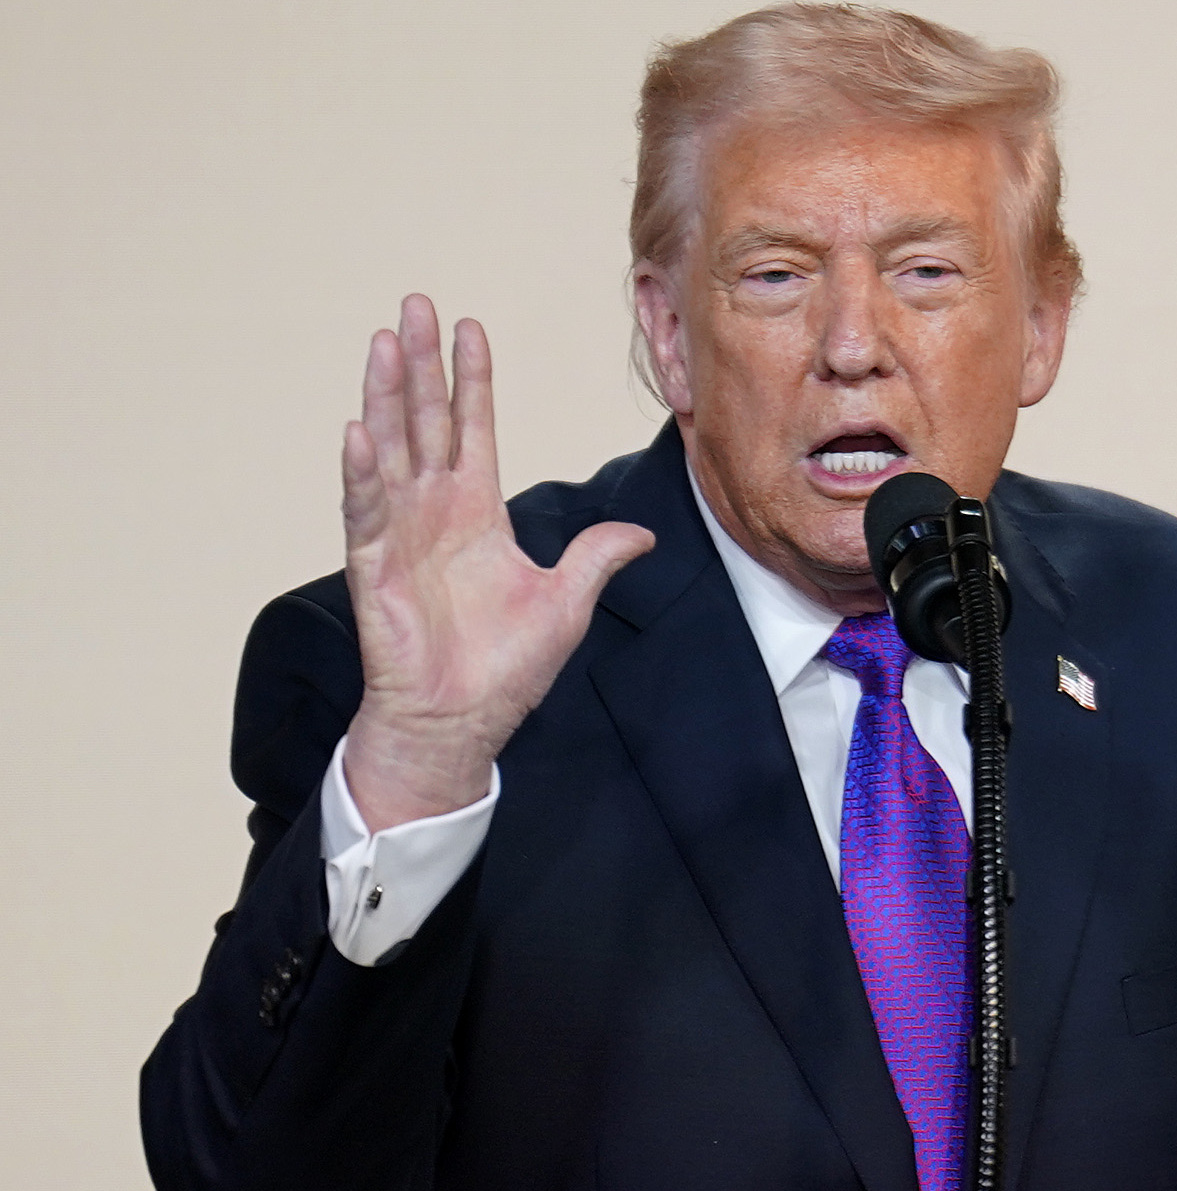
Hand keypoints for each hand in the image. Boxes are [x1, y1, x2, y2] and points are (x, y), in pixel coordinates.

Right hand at [339, 296, 654, 827]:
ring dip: (386, 397)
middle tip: (413, 304)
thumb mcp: (568, 603)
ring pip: (389, 451)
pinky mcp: (374, 569)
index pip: (471, 429)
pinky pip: (365, 512)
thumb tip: (642, 533)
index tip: (469, 326)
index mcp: (477, 512)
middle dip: (421, 364)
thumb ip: (597, 557)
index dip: (471, 379)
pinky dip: (361, 473)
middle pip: (425, 422)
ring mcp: (399, 536)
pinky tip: (358, 429)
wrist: (463, 724)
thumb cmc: (506, 668)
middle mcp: (433, 512)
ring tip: (385, 342)